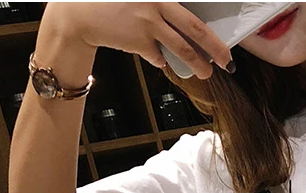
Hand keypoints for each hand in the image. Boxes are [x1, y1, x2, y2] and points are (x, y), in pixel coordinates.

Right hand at [41, 2, 231, 76]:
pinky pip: (159, 56)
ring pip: (182, 49)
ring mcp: (148, 23)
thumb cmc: (108, 2)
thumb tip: (179, 22)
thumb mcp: (138, 0)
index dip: (208, 28)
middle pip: (195, 29)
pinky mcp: (140, 42)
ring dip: (198, 64)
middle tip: (227, 60)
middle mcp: (156, 3)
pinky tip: (160, 58)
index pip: (191, 11)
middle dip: (216, 47)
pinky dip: (162, 59)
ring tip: (206, 72)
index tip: (224, 40)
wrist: (77, 13)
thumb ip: (160, 8)